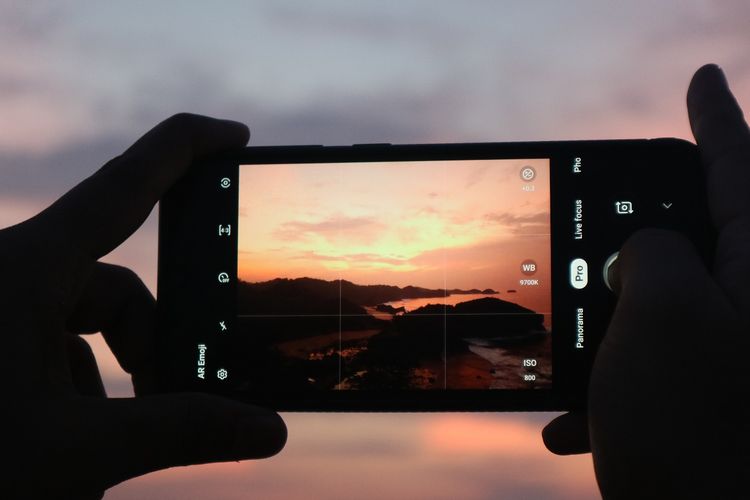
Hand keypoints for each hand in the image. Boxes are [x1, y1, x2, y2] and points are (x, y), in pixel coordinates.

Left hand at [0, 114, 286, 498]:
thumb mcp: (76, 452)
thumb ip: (181, 434)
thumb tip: (268, 430)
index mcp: (26, 271)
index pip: (124, 186)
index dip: (184, 150)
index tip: (234, 135)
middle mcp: (12, 275)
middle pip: (118, 291)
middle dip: (151, 352)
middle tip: (176, 404)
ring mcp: (0, 308)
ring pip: (85, 326)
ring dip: (109, 384)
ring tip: (98, 450)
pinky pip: (54, 347)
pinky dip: (74, 392)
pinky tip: (63, 445)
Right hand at [542, 65, 749, 496]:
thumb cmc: (700, 434)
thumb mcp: (663, 315)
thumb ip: (652, 251)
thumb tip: (644, 250)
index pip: (741, 168)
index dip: (716, 117)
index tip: (702, 77)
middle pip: (695, 239)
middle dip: (629, 246)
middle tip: (593, 240)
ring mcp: (733, 356)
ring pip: (657, 311)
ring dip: (599, 340)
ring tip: (566, 372)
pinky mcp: (708, 399)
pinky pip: (649, 368)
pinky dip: (605, 391)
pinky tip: (572, 424)